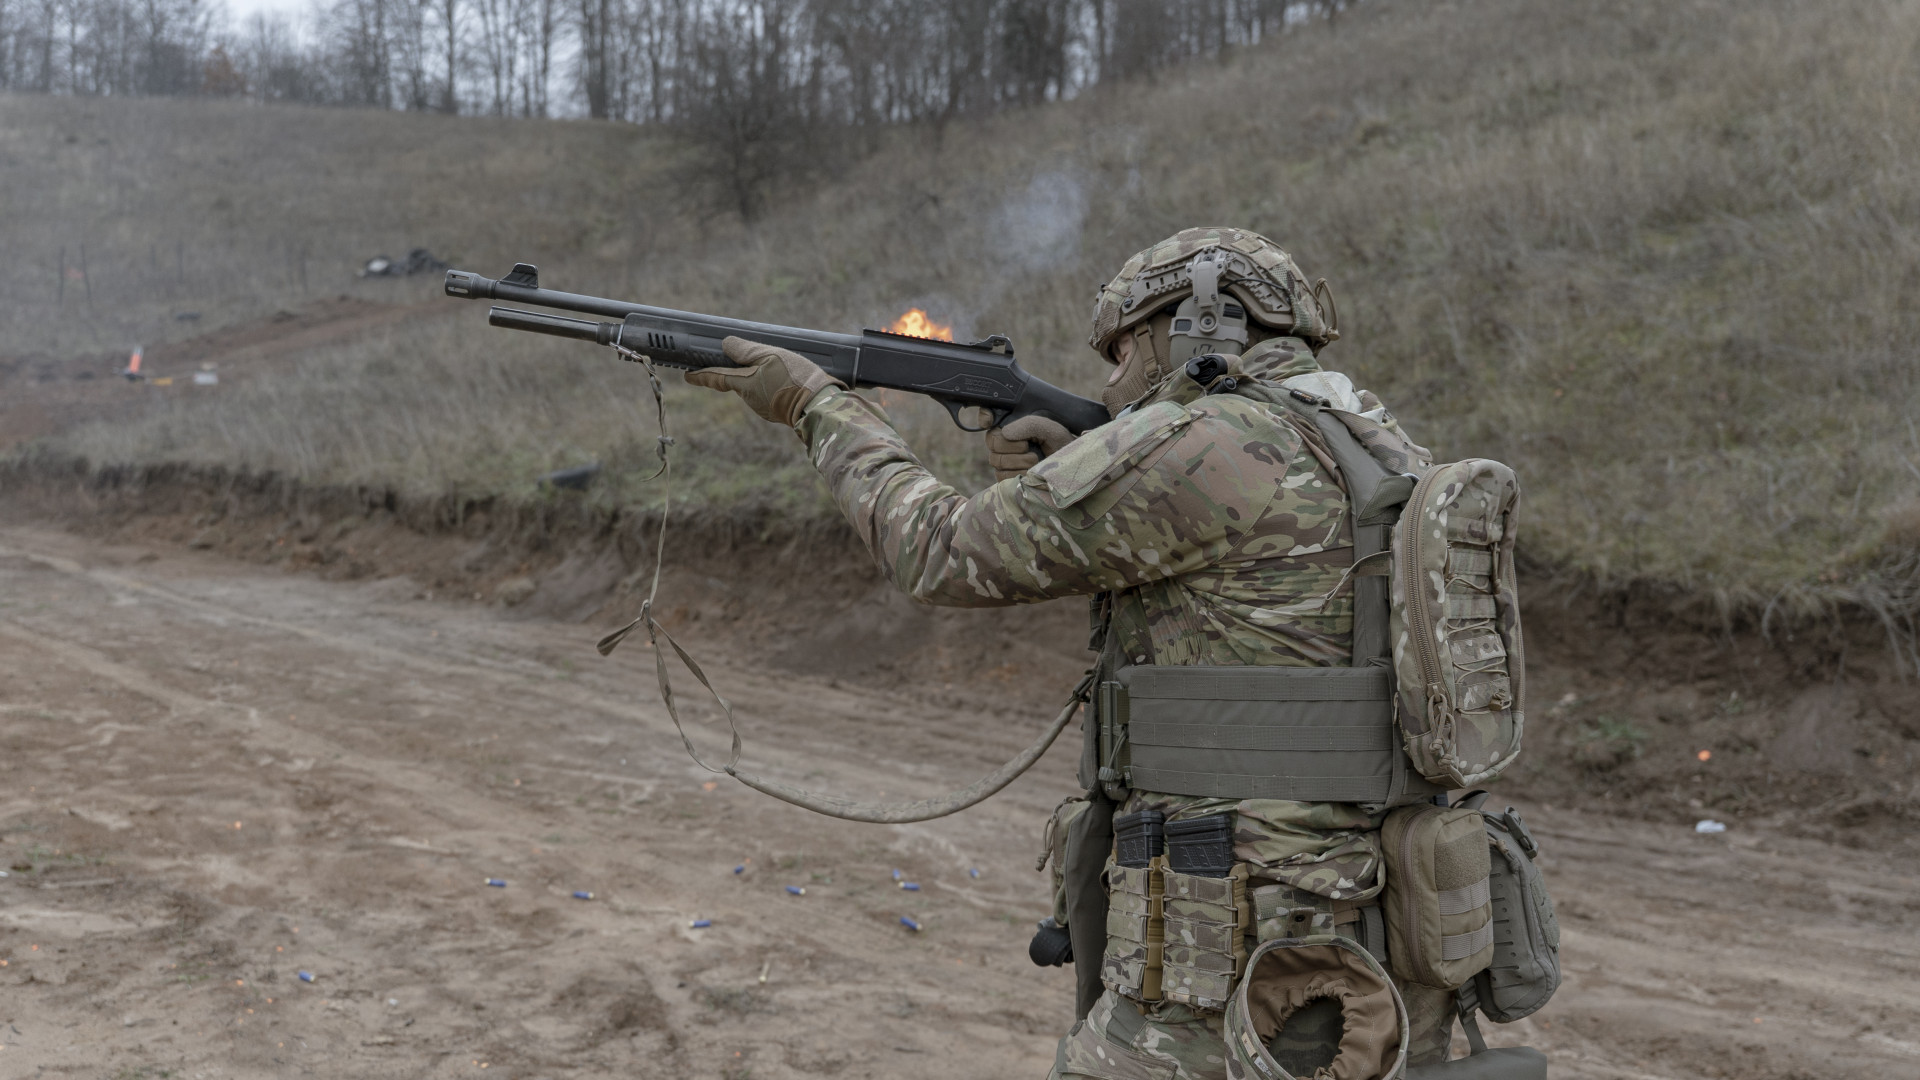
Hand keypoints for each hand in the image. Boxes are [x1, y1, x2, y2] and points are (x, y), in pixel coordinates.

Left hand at [685, 337, 844, 426]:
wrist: (820, 407)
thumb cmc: (794, 378)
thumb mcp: (769, 355)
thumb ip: (746, 350)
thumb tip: (726, 344)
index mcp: (743, 384)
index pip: (716, 378)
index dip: (700, 375)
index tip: (687, 375)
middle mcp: (749, 399)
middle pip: (739, 381)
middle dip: (743, 371)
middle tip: (754, 358)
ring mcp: (764, 408)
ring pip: (756, 388)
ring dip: (762, 378)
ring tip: (784, 367)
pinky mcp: (778, 413)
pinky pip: (770, 395)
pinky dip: (774, 386)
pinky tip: (789, 380)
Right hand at [985, 414, 1072, 481]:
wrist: (1069, 467)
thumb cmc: (1060, 444)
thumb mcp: (1049, 429)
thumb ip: (1029, 425)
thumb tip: (1005, 433)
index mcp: (1012, 424)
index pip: (989, 415)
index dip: (985, 416)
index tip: (990, 421)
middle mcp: (1004, 440)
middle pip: (992, 440)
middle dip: (1011, 445)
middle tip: (1029, 446)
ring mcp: (1003, 460)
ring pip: (996, 459)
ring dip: (1019, 460)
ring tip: (1035, 460)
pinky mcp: (1006, 478)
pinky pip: (1002, 475)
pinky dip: (1018, 473)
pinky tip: (1030, 472)